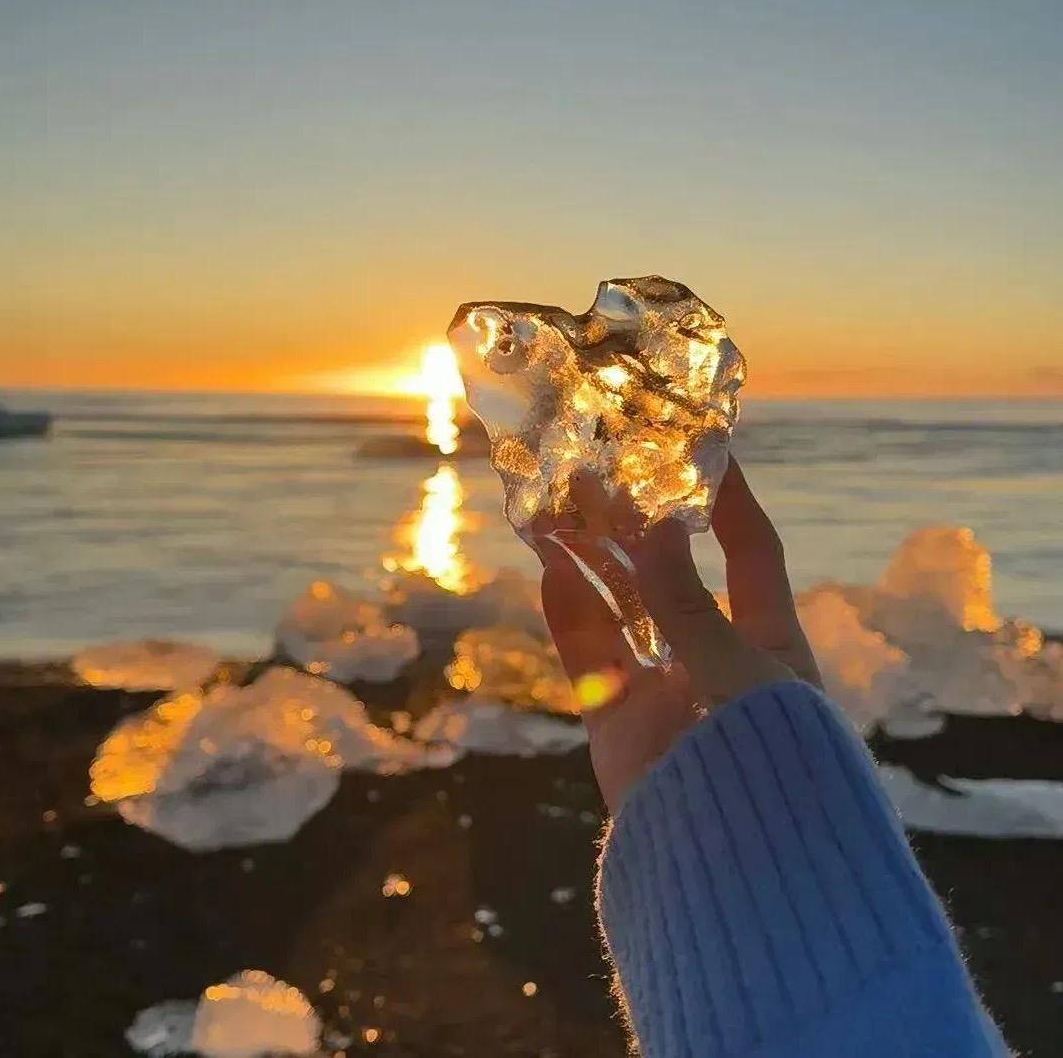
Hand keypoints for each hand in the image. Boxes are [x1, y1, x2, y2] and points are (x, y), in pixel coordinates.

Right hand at [538, 457, 820, 811]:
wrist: (738, 872)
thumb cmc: (772, 761)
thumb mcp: (739, 671)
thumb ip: (689, 604)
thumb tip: (655, 528)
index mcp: (769, 640)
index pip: (751, 551)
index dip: (729, 499)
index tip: (702, 446)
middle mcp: (715, 656)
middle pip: (672, 573)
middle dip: (639, 525)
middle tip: (602, 472)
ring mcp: (664, 688)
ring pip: (621, 608)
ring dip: (592, 560)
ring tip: (559, 508)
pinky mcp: (619, 721)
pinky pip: (587, 656)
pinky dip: (567, 613)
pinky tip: (547, 568)